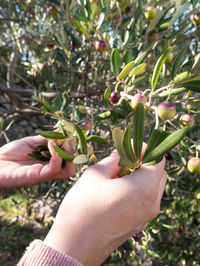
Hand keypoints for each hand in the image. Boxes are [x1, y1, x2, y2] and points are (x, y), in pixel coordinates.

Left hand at [0, 136, 75, 188]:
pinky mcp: (38, 176)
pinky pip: (54, 168)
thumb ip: (46, 139)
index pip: (69, 156)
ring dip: (68, 154)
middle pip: (73, 164)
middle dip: (73, 149)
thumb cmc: (11, 153)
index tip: (68, 132)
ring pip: (69, 170)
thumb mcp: (31, 142)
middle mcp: (51, 169)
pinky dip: (57, 155)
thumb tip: (61, 130)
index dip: (71, 144)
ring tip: (62, 142)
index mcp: (50, 161)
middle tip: (67, 138)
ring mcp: (45, 174)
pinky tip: (51, 144)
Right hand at [44, 150, 166, 265]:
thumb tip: (120, 155)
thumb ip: (112, 161)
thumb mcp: (95, 175)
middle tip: (124, 158)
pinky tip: (117, 188)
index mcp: (145, 187)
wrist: (75, 245)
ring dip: (141, 176)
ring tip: (118, 173)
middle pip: (158, 173)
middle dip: (144, 161)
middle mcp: (152, 203)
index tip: (129, 146)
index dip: (145, 149)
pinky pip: (146, 201)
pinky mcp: (138, 224)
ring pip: (152, 188)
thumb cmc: (83, 207)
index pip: (158, 159)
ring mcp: (146, 216)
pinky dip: (138, 189)